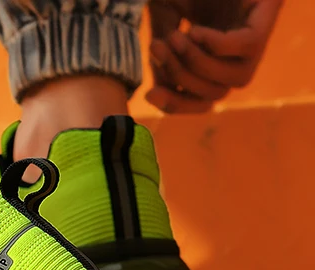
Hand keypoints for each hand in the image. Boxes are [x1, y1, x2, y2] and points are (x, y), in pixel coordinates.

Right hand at [146, 0, 282, 113]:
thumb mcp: (166, 19)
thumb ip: (163, 55)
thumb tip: (157, 89)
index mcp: (215, 61)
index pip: (201, 100)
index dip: (176, 104)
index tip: (149, 94)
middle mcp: (237, 58)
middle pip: (211, 96)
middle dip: (178, 76)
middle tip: (156, 47)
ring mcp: (252, 44)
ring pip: (228, 82)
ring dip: (194, 64)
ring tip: (173, 37)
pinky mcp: (265, 23)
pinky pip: (245, 48)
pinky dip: (216, 44)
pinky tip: (196, 29)